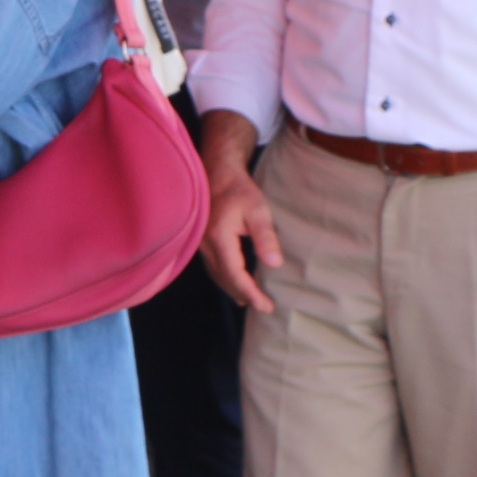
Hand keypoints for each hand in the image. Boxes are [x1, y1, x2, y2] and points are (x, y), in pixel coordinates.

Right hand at [193, 112, 280, 311]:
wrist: (217, 170)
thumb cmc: (238, 188)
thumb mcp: (257, 210)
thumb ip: (265, 237)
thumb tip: (274, 264)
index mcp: (219, 238)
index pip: (235, 275)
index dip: (251, 292)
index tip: (266, 305)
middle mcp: (206, 244)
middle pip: (224, 279)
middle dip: (243, 294)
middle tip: (264, 307)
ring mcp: (201, 242)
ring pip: (216, 273)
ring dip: (232, 288)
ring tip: (248, 299)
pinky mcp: (202, 239)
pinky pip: (212, 265)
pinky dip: (224, 277)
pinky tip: (233, 279)